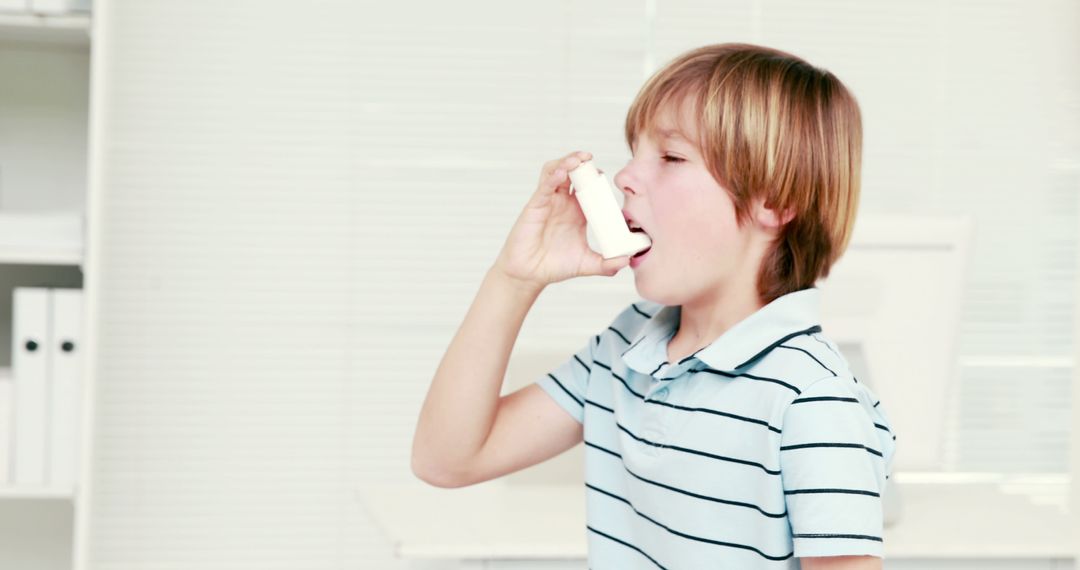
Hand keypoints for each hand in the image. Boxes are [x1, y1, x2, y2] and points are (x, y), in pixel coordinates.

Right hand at [493, 151, 630, 289]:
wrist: (530, 275)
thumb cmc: (554, 266)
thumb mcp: (587, 264)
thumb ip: (607, 263)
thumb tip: (626, 260)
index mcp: (576, 211)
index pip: (588, 186)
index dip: (595, 178)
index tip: (605, 179)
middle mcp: (562, 203)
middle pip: (571, 172)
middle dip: (580, 162)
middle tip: (590, 158)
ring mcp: (548, 202)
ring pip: (555, 171)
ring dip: (566, 162)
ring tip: (578, 160)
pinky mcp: (535, 206)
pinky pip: (544, 186)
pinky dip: (553, 176)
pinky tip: (563, 173)